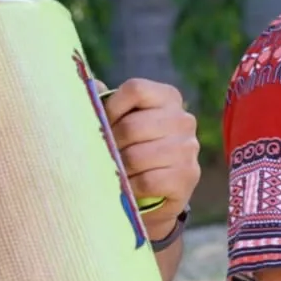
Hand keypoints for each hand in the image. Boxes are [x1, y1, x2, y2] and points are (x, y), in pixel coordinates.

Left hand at [100, 77, 199, 242]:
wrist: (156, 193)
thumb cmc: (133, 148)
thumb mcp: (121, 121)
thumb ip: (106, 103)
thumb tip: (92, 86)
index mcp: (167, 97)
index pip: (135, 89)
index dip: (111, 108)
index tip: (103, 125)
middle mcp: (183, 119)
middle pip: (131, 126)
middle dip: (111, 145)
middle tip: (103, 156)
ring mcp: (188, 148)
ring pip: (137, 157)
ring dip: (119, 169)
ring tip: (115, 172)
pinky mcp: (188, 176)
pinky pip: (147, 181)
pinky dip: (131, 187)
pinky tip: (128, 187)